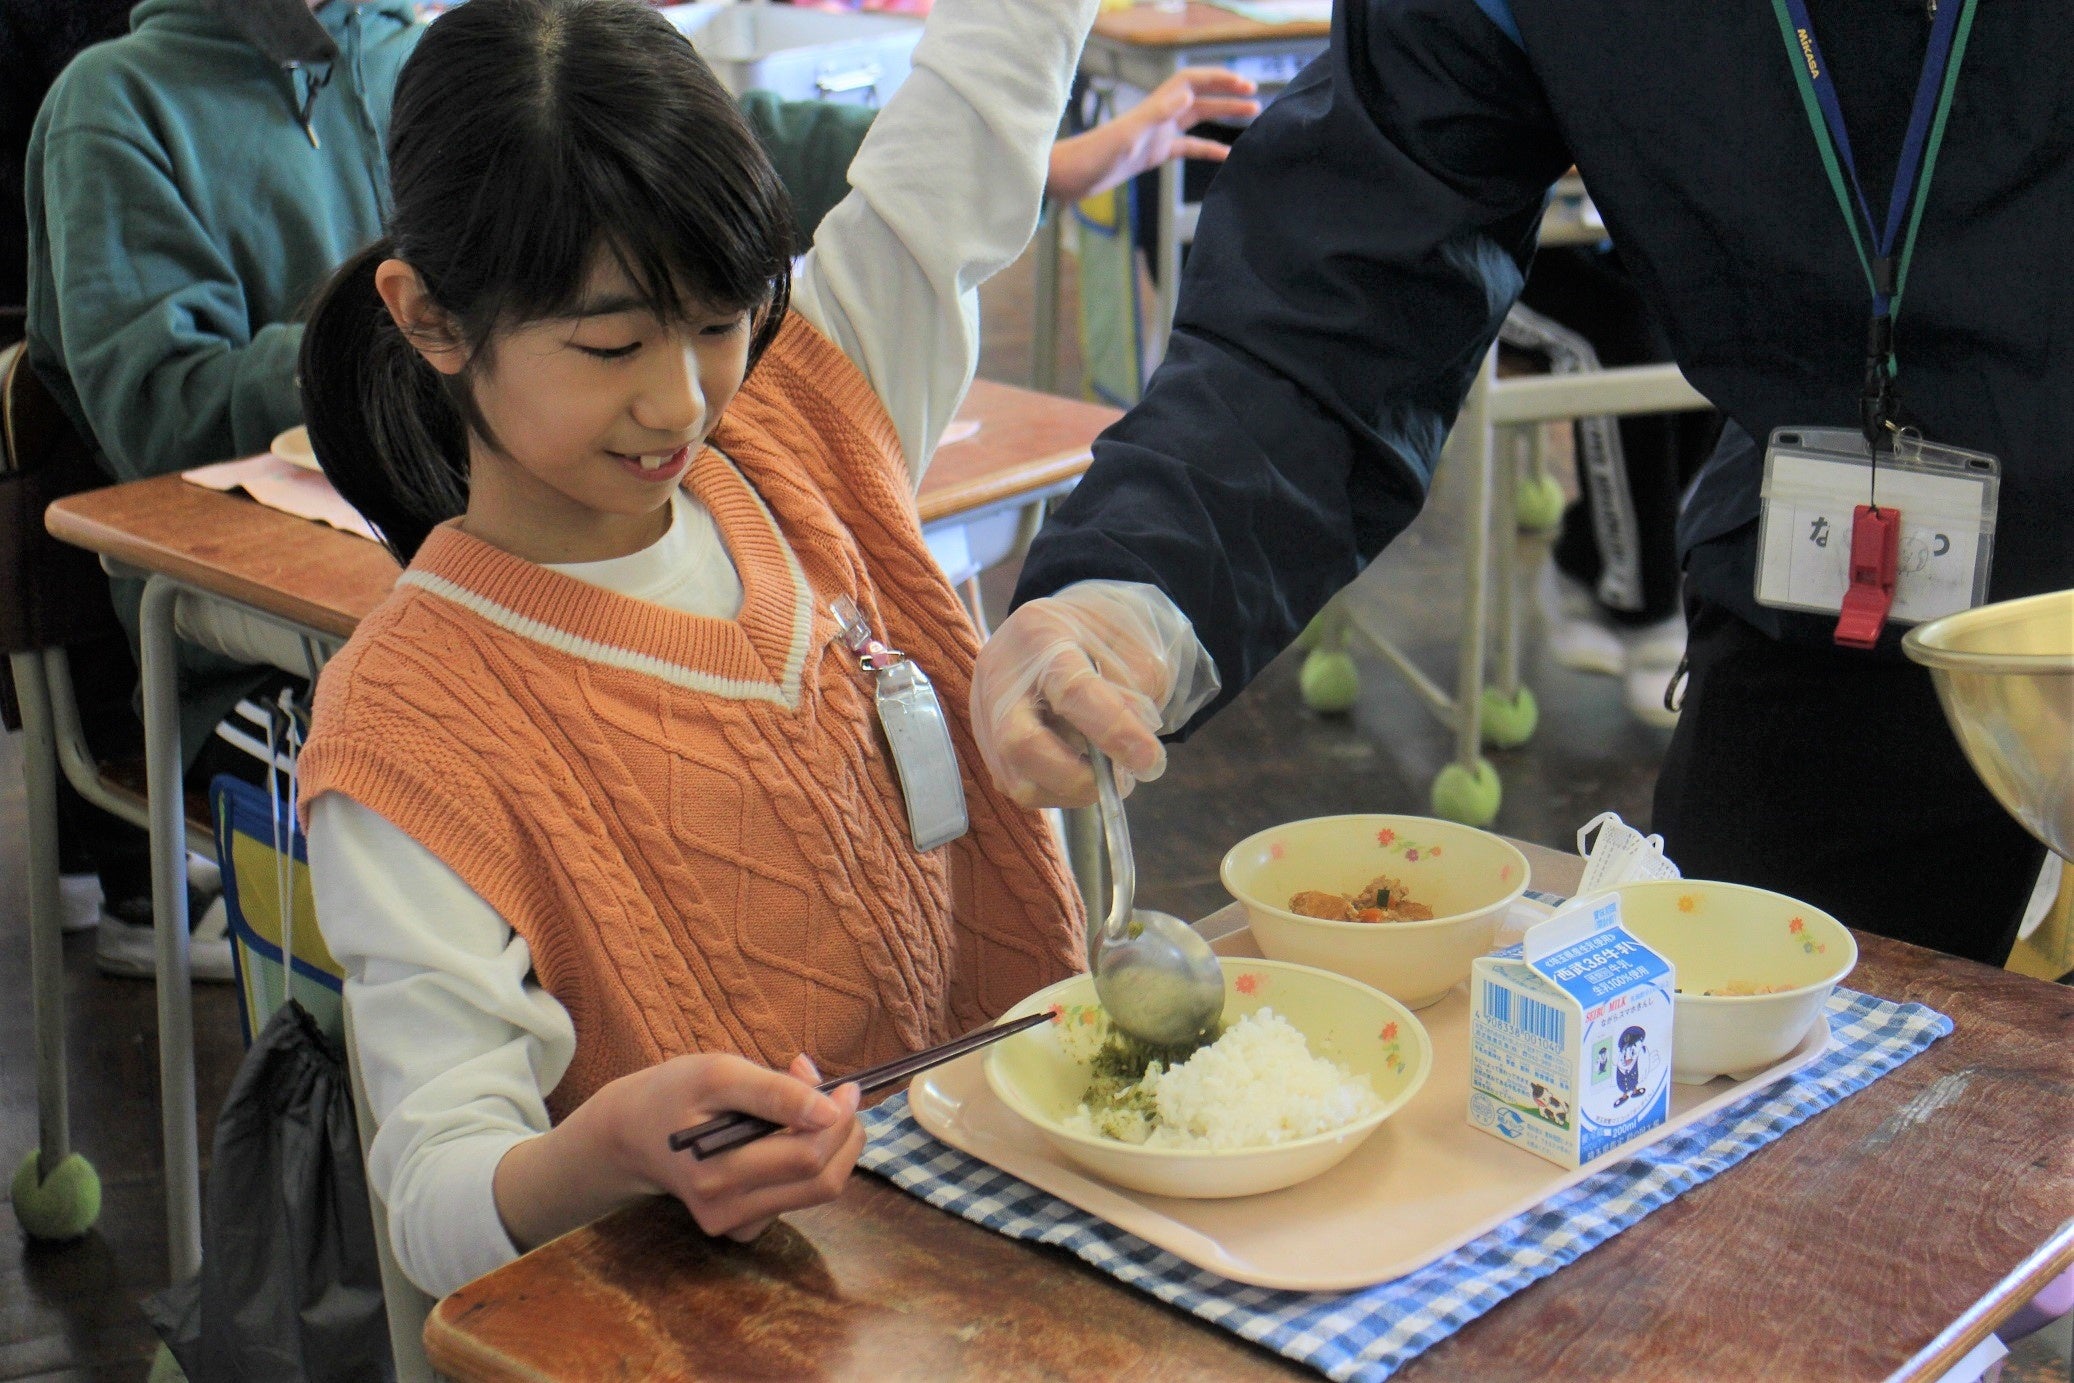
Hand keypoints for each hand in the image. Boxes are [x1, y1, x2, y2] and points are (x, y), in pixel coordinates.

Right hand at [602, 1052, 863, 1241]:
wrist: (634, 1132)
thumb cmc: (677, 1093)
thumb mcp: (720, 1072)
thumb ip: (775, 1091)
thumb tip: (831, 1109)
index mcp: (715, 1170)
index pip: (806, 1157)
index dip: (839, 1120)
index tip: (847, 1088)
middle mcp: (723, 1208)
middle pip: (820, 1182)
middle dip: (845, 1136)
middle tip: (843, 1098)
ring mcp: (732, 1224)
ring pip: (815, 1194)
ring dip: (833, 1150)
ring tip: (817, 1111)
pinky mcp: (740, 1229)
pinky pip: (796, 1201)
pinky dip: (808, 1168)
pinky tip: (787, 1141)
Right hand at [971, 580, 1218, 807]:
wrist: (1065, 628)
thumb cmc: (1103, 636)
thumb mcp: (1133, 651)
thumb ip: (1134, 700)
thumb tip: (1132, 756)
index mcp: (1040, 634)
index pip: (1072, 691)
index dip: (1113, 731)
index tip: (1150, 760)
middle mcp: (1000, 674)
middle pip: (1020, 744)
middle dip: (1078, 777)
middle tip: (1121, 780)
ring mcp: (985, 712)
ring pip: (1017, 778)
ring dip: (1072, 790)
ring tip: (1106, 772)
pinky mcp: (987, 744)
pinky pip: (1020, 785)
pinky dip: (1060, 789)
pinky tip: (1082, 769)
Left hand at [1044, 69, 1261, 204]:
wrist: (1071, 177)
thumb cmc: (1094, 157)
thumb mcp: (1128, 136)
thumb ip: (1157, 115)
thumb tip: (1187, 94)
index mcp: (1154, 109)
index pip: (1192, 83)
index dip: (1218, 79)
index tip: (1243, 84)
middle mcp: (1158, 117)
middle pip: (1200, 98)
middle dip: (1228, 95)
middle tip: (1256, 97)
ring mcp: (1156, 135)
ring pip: (1197, 119)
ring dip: (1222, 116)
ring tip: (1252, 117)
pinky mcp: (1152, 154)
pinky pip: (1187, 147)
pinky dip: (1208, 149)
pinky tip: (1226, 157)